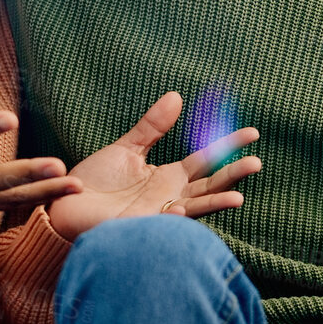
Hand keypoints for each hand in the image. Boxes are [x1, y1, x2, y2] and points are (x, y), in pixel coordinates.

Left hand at [46, 91, 261, 239]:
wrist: (66, 204)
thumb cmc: (95, 181)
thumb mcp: (126, 148)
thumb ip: (152, 126)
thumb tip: (177, 96)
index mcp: (169, 177)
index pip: (207, 159)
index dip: (229, 146)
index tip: (253, 133)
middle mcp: (170, 196)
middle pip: (210, 185)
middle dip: (233, 175)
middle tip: (256, 162)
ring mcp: (158, 214)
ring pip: (195, 208)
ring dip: (215, 203)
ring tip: (238, 198)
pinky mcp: (141, 227)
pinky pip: (161, 223)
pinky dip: (171, 217)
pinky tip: (178, 207)